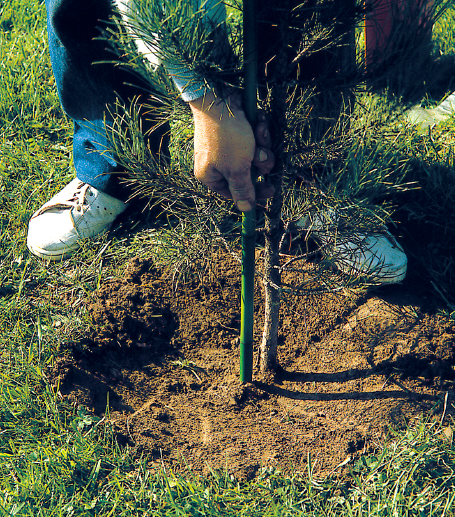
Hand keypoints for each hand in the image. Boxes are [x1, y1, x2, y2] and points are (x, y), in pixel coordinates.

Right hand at [189, 91, 273, 211]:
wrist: (220, 98)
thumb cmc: (225, 136)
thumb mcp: (236, 168)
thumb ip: (242, 190)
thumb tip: (246, 209)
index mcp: (211, 176)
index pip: (236, 193)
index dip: (255, 192)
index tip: (272, 189)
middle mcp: (218, 162)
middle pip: (249, 173)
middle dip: (260, 163)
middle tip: (261, 155)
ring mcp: (228, 145)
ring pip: (255, 154)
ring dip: (262, 145)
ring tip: (258, 133)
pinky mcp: (237, 130)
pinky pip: (255, 138)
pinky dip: (259, 131)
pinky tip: (256, 122)